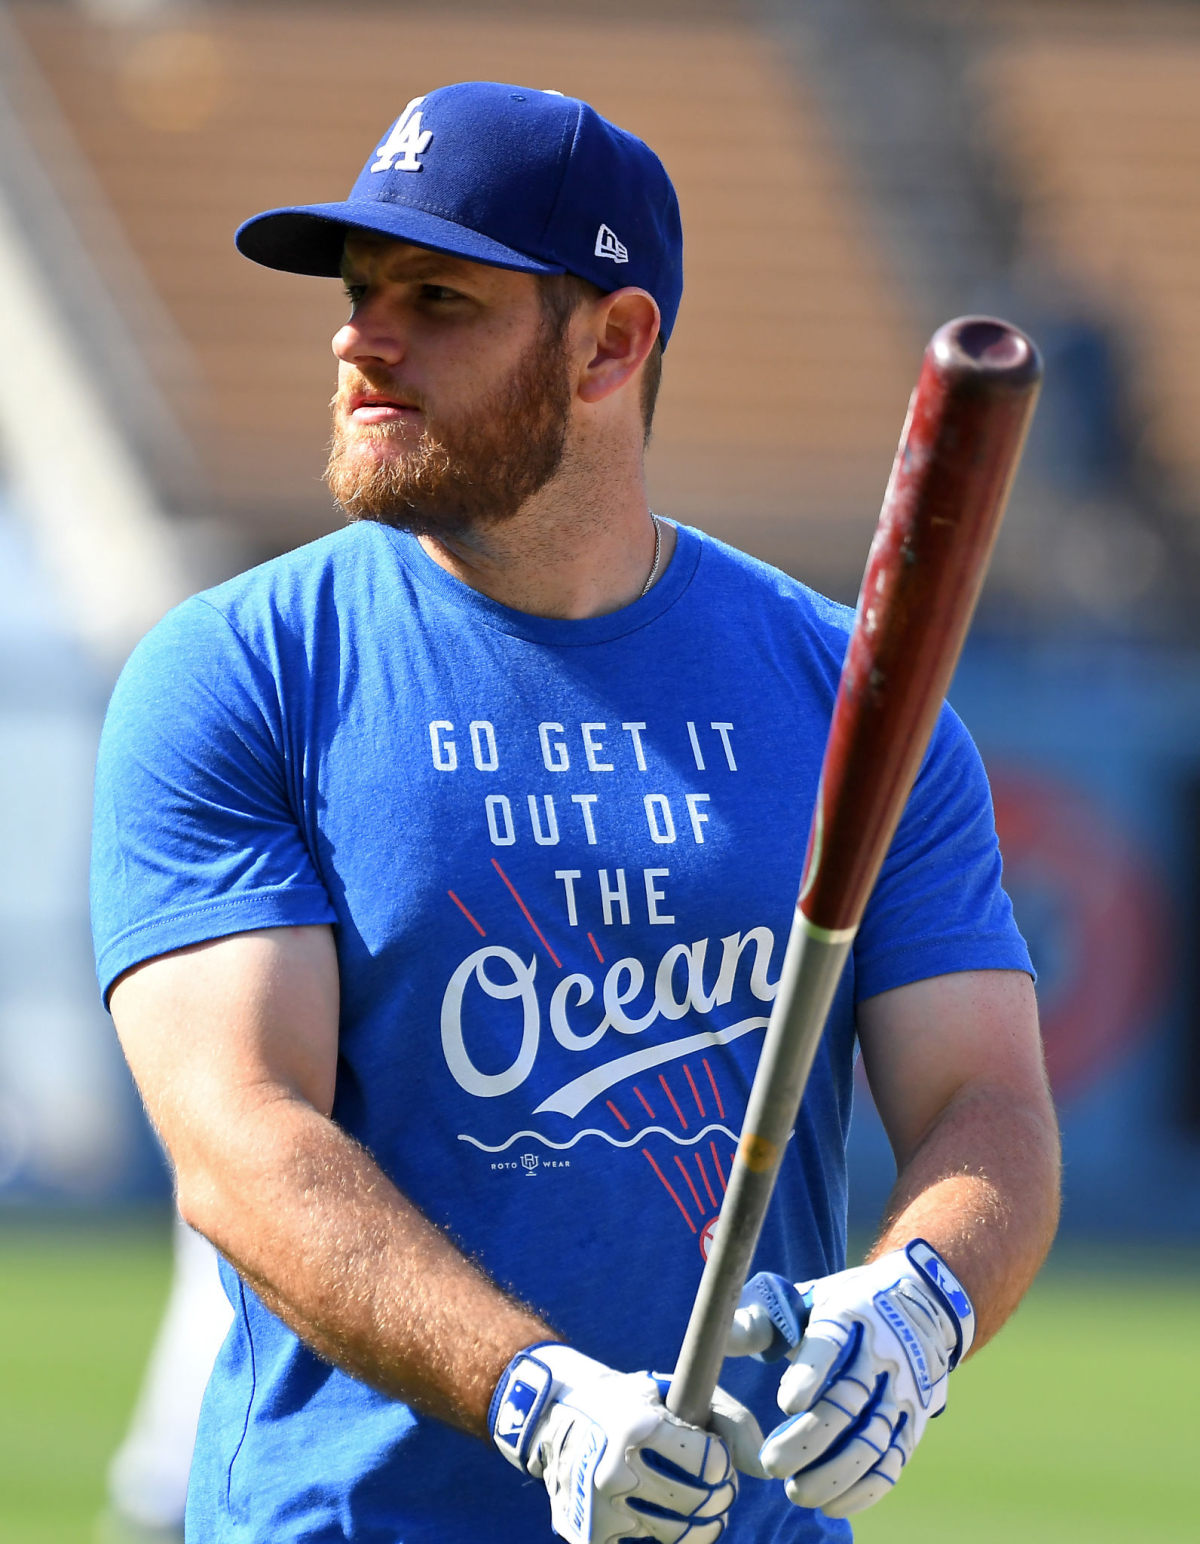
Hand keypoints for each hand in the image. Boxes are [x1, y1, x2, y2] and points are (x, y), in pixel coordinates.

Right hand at [489, 1342, 764, 1543]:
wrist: (554, 1420)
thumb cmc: (626, 1402)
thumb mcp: (669, 1391)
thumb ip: (725, 1418)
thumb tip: (763, 1466)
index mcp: (638, 1428)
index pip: (712, 1464)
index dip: (723, 1461)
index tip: (715, 1455)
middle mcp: (617, 1471)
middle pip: (701, 1505)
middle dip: (719, 1496)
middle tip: (716, 1487)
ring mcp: (603, 1509)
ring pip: (681, 1536)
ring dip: (701, 1524)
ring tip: (698, 1506)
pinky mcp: (591, 1535)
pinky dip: (660, 1536)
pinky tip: (657, 1515)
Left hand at [727, 1239, 973, 1517]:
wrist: (919, 1300)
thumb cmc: (841, 1305)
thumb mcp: (802, 1297)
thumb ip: (758, 1319)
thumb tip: (717, 1339)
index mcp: (845, 1312)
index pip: (828, 1342)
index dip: (809, 1373)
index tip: (786, 1403)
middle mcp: (880, 1350)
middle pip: (848, 1400)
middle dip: (810, 1438)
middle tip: (771, 1463)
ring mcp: (902, 1387)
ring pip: (872, 1438)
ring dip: (835, 1472)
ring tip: (797, 1491)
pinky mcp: (914, 1418)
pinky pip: (893, 1460)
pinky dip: (865, 1489)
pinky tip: (833, 1503)